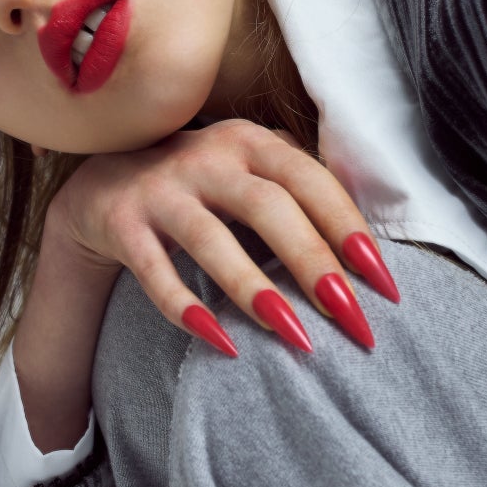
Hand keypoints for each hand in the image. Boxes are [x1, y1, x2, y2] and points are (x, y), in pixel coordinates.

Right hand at [48, 118, 399, 354]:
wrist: (102, 185)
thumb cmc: (202, 186)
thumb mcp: (249, 169)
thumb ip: (300, 191)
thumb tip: (371, 254)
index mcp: (250, 142)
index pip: (310, 180)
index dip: (349, 228)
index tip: (383, 284)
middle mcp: (206, 158)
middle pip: (268, 207)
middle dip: (314, 263)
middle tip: (350, 317)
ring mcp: (160, 191)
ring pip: (211, 240)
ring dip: (255, 290)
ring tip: (296, 337)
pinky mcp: (122, 225)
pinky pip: (154, 271)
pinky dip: (186, 308)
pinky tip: (221, 344)